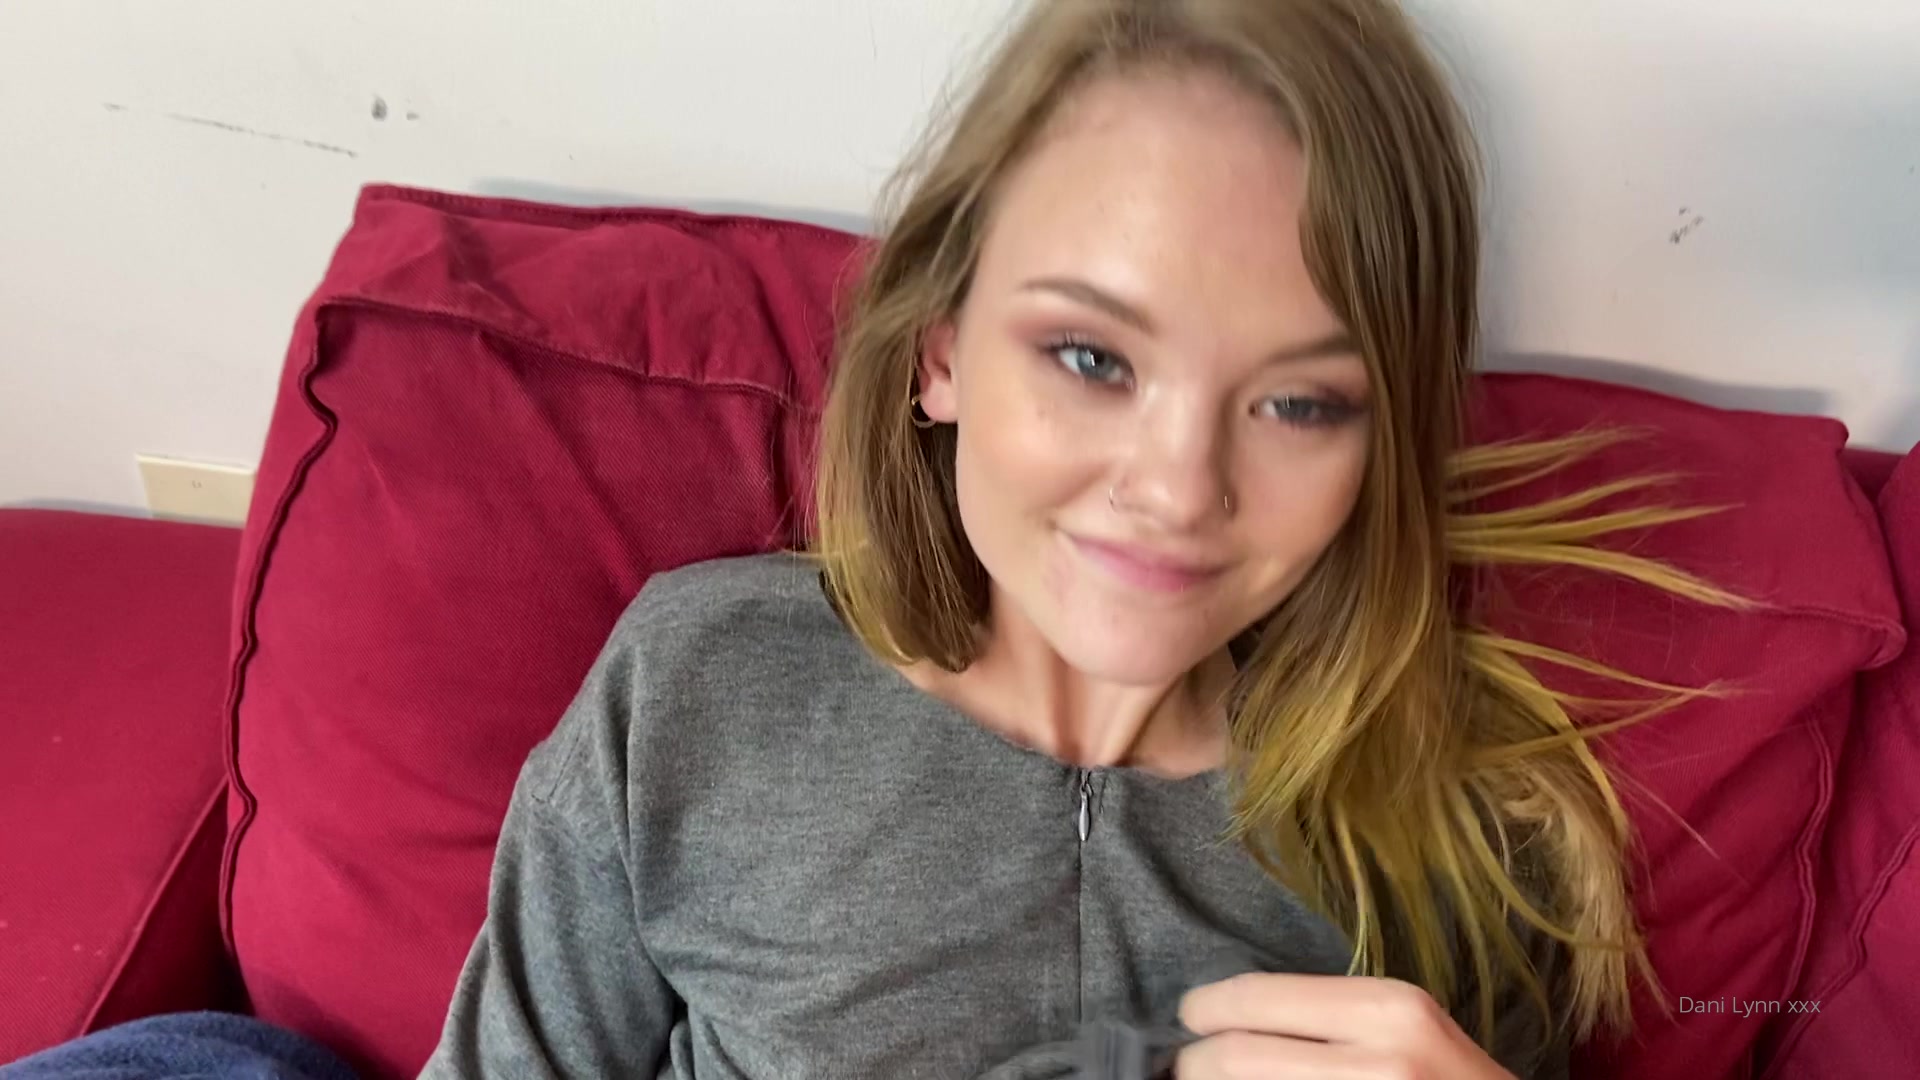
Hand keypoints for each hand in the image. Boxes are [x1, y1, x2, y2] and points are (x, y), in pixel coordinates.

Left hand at [1174, 973, 1516, 1078]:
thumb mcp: (1404, 1029)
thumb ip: (1329, 1017)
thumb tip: (1224, 1019)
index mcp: (1389, 1011)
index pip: (1257, 1000)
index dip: (1205, 1009)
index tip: (1188, 1016)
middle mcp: (1377, 1064)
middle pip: (1235, 1057)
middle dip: (1195, 1062)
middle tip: (1185, 1064)